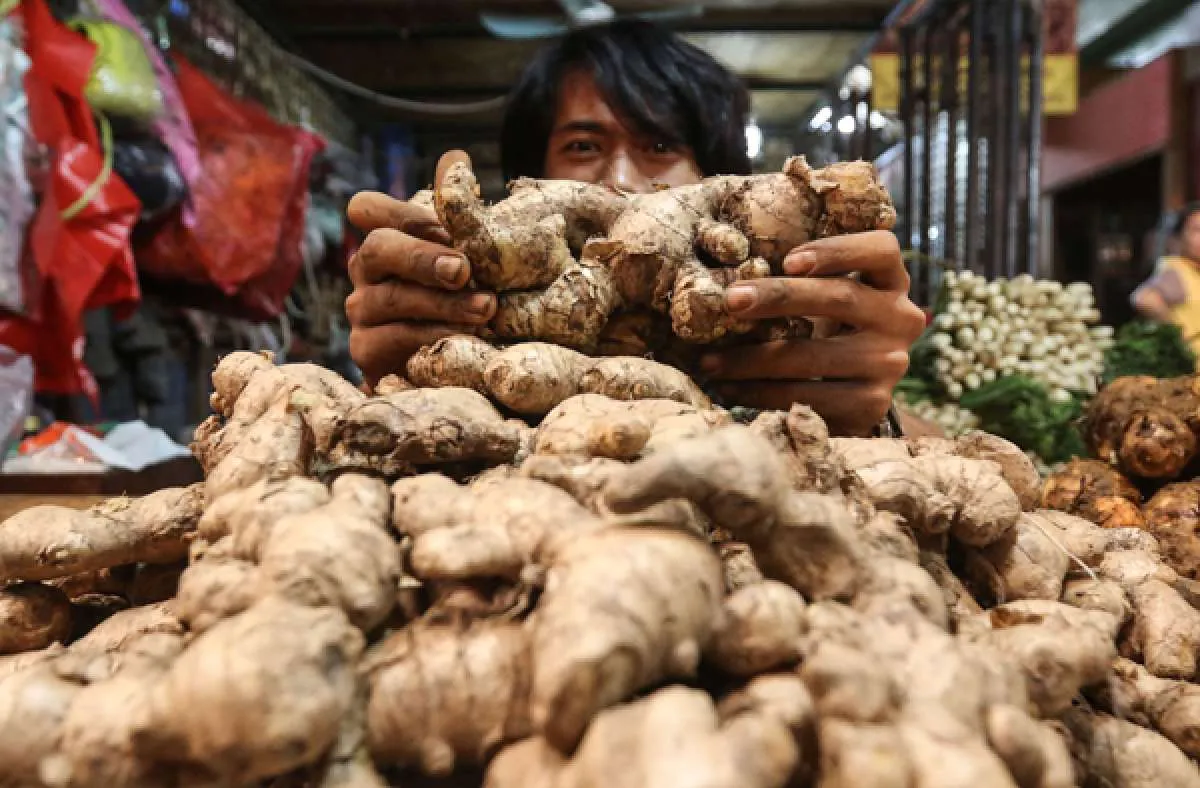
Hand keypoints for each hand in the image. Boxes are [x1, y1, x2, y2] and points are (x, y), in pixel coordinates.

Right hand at [345, 151, 496, 386]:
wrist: (463, 362)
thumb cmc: (471, 295)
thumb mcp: (472, 251)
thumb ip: (459, 210)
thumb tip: (456, 158)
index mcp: (388, 237)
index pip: (367, 208)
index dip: (398, 209)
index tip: (444, 224)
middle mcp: (367, 270)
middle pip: (378, 249)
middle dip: (422, 258)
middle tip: (464, 270)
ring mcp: (363, 310)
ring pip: (391, 298)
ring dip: (441, 304)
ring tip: (486, 310)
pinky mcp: (367, 351)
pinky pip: (392, 340)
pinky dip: (432, 337)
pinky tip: (466, 340)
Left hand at [700, 230, 925, 435]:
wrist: (856, 393)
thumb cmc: (830, 328)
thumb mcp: (830, 296)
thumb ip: (804, 276)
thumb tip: (731, 270)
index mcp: (891, 280)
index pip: (881, 250)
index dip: (837, 251)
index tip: (789, 260)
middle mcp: (901, 318)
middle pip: (840, 298)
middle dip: (778, 297)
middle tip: (730, 301)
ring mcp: (890, 364)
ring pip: (813, 356)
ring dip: (752, 359)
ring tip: (710, 362)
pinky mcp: (871, 405)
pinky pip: (807, 397)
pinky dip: (760, 393)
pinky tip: (730, 389)